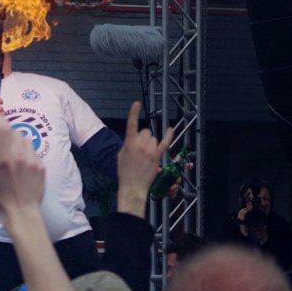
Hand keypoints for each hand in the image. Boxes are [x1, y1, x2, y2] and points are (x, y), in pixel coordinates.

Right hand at [0, 116, 44, 226]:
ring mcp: (32, 161)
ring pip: (26, 140)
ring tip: (14, 153)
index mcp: (3, 158)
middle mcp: (19, 156)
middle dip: (8, 133)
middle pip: (15, 132)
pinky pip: (34, 152)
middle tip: (2, 141)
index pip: (4, 128)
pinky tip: (23, 164)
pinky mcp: (41, 166)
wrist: (20, 213)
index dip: (0, 120)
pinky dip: (28, 153)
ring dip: (19, 142)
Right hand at [117, 101, 173, 215]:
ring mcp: (149, 151)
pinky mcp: (157, 157)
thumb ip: (127, 144)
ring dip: (150, 143)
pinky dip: (168, 135)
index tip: (137, 103)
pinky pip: (164, 143)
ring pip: (153, 138)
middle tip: (140, 149)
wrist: (132, 187)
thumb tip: (134, 138)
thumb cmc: (124, 172)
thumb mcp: (121, 155)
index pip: (131, 124)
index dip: (134, 113)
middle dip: (143, 138)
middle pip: (145, 132)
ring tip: (146, 155)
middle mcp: (139, 145)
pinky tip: (171, 129)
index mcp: (128, 143)